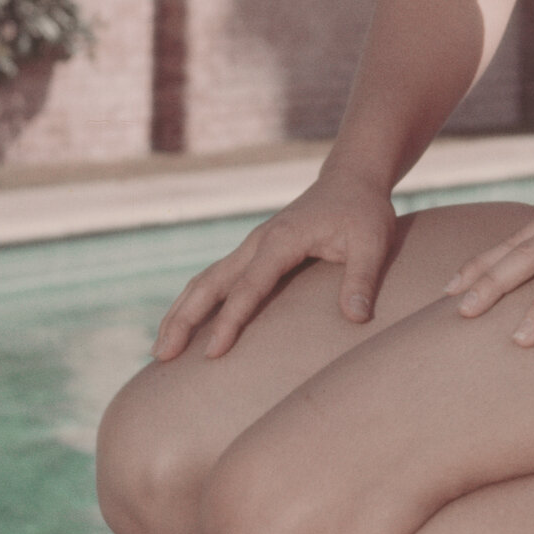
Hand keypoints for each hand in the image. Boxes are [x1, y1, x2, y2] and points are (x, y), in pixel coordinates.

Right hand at [152, 175, 395, 360]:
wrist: (351, 178)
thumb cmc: (363, 210)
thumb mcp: (373, 241)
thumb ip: (362, 278)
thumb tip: (356, 318)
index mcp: (281, 240)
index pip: (249, 286)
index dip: (230, 321)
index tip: (212, 354)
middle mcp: (257, 242)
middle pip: (210, 282)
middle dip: (183, 319)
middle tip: (161, 356)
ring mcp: (252, 246)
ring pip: (205, 280)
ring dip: (180, 312)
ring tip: (160, 350)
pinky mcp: (254, 252)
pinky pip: (216, 278)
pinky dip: (194, 302)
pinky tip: (185, 325)